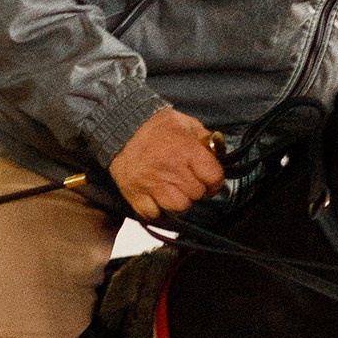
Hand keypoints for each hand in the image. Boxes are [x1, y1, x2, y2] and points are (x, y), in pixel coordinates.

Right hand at [107, 105, 226, 221]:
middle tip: (189, 181)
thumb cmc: (154, 125)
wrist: (120, 126)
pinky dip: (157, 209)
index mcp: (186, 150)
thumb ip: (204, 139)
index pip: (214, 177)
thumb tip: (217, 154)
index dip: (215, 180)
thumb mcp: (185, 123)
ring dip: (180, 200)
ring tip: (175, 190)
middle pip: (197, 194)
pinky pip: (154, 213)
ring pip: (179, 207)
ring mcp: (152, 184)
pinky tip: (157, 197)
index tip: (211, 179)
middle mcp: (170, 169)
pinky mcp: (136, 194)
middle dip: (197, 188)